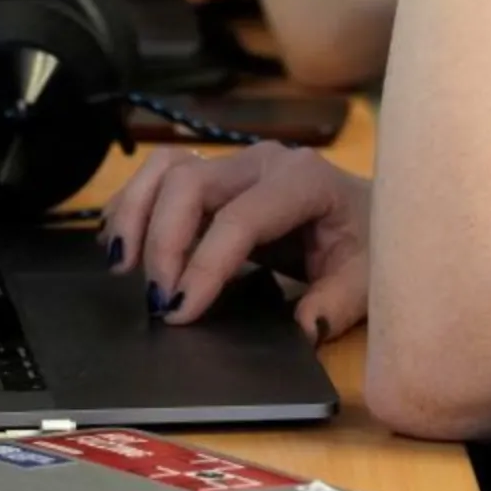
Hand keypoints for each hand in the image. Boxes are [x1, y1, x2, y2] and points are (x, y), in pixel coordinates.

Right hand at [101, 142, 371, 343]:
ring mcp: (234, 161)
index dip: (204, 264)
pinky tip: (121, 244)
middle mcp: (262, 160)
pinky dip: (134, 204)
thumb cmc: (368, 243)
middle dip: (162, 242)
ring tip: (122, 267)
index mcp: (303, 181)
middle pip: (189, 183)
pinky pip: (160, 174)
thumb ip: (336, 303)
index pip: (239, 218)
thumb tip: (300, 329)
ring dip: (135, 215)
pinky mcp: (214, 171)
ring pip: (165, 169)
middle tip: (156, 301)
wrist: (369, 212)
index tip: (179, 312)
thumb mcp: (367, 279)